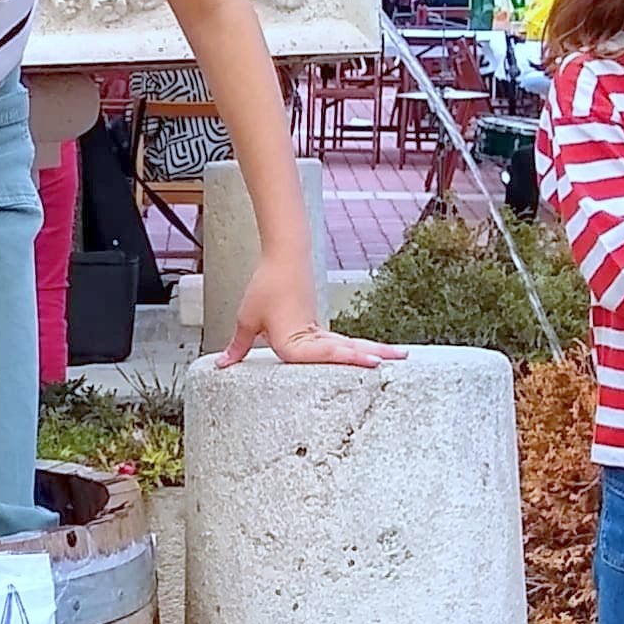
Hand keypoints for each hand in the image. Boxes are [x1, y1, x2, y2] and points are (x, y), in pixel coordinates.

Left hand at [216, 260, 408, 367]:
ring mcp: (320, 332)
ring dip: (374, 350)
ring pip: (349, 345)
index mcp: (293, 341)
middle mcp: (311, 339)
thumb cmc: (265, 288)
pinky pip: (343, 343)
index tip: (371, 362)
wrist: (283, 258)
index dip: (347, 358)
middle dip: (371, 357)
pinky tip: (375, 354)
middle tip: (397, 362)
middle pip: (345, 350)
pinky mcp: (321, 328)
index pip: (322, 355)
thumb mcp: (246, 319)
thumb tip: (223, 365)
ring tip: (400, 356)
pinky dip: (360, 349)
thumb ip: (238, 346)